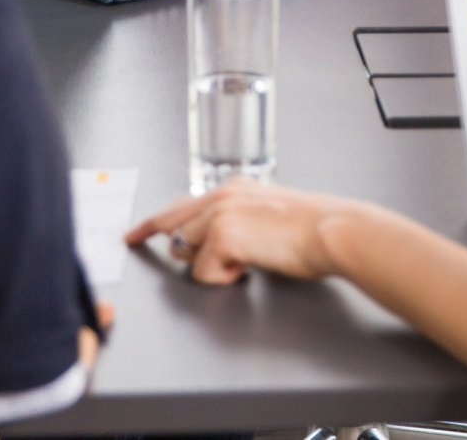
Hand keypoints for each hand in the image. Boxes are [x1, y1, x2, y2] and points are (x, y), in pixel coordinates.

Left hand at [124, 180, 365, 284]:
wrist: (332, 230)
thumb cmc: (313, 229)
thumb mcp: (269, 217)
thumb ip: (240, 224)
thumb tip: (220, 248)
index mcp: (234, 188)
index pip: (183, 205)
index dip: (154, 222)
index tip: (135, 233)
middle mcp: (222, 195)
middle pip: (173, 225)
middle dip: (172, 244)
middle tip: (168, 250)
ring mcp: (220, 213)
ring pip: (186, 250)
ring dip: (212, 264)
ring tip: (248, 261)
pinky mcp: (223, 235)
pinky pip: (204, 271)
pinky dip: (224, 277)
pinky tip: (249, 268)